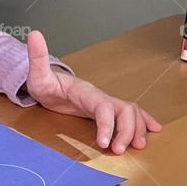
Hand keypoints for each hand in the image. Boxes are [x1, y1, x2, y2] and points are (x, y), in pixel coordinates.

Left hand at [25, 30, 161, 153]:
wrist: (49, 84)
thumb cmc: (44, 83)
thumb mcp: (36, 74)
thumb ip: (37, 58)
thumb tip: (34, 34)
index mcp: (85, 92)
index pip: (103, 107)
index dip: (106, 124)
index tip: (103, 142)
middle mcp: (100, 96)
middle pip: (124, 109)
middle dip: (127, 130)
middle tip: (119, 151)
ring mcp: (106, 102)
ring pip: (131, 112)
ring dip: (137, 129)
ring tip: (137, 147)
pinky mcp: (107, 110)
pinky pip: (130, 114)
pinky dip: (143, 122)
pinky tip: (152, 131)